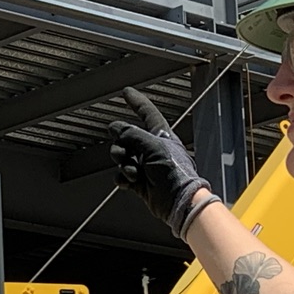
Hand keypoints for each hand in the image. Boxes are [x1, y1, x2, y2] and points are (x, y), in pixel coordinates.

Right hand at [108, 89, 221, 239]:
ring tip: (134, 172)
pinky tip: (129, 181)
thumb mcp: (152, 146)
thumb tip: (114, 127)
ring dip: (124, 164)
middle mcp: (153, 148)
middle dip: (122, 147)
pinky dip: (123, 178)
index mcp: (161, 136)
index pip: (148, 113)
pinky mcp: (140, 181)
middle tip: (126, 154)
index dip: (137, 101)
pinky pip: (122, 175)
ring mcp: (146, 165)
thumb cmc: (175, 172)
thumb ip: (131, 134)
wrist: (178, 201)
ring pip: (122, 157)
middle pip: (127, 138)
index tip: (127, 92)